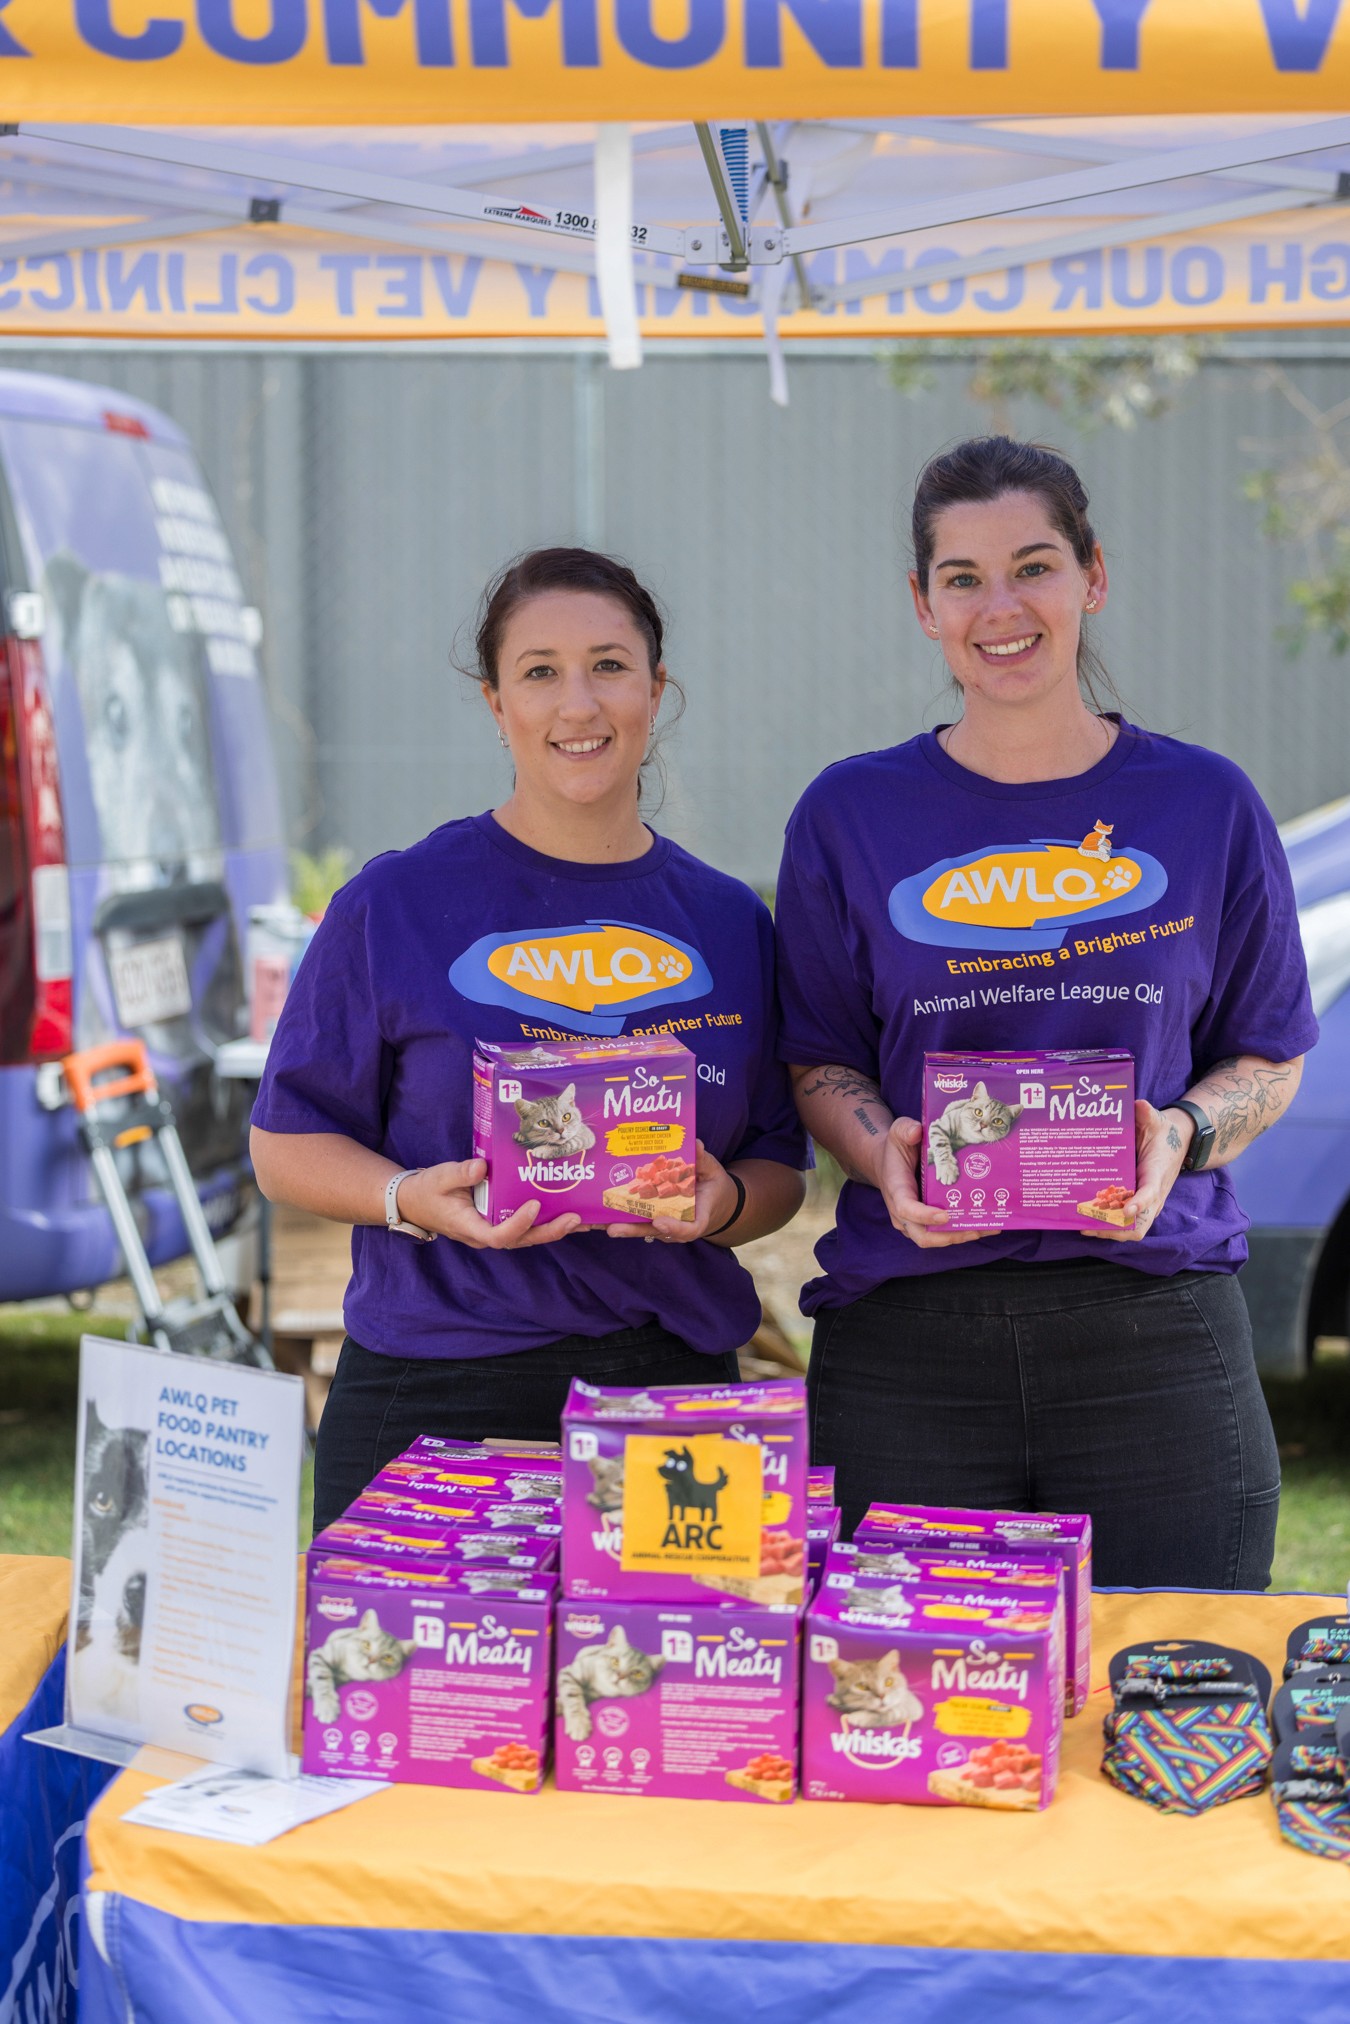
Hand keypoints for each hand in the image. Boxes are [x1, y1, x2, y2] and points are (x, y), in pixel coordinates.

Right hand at [397, 1159, 580, 1249]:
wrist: (417, 1201)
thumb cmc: (428, 1190)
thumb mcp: (439, 1178)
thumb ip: (460, 1174)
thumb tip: (482, 1166)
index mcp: (470, 1227)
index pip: (498, 1236)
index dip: (519, 1224)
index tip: (534, 1205)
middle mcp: (486, 1234)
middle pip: (522, 1240)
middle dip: (549, 1231)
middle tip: (575, 1219)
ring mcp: (494, 1229)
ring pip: (528, 1236)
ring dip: (554, 1228)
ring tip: (582, 1218)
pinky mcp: (500, 1221)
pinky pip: (526, 1226)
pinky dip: (546, 1221)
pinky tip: (568, 1210)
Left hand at [604, 1140, 735, 1244]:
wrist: (714, 1200)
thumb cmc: (713, 1186)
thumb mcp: (713, 1172)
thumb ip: (704, 1161)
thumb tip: (696, 1145)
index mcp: (697, 1217)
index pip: (688, 1230)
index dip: (674, 1228)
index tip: (660, 1222)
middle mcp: (676, 1224)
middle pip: (654, 1231)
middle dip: (632, 1230)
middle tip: (612, 1229)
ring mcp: (662, 1223)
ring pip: (639, 1227)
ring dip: (617, 1225)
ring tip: (594, 1223)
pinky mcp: (652, 1217)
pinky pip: (634, 1219)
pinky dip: (616, 1217)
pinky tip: (595, 1215)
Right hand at [871, 1118, 982, 1250]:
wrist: (888, 1162)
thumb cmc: (895, 1148)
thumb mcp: (898, 1132)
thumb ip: (905, 1129)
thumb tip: (917, 1132)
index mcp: (896, 1191)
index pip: (906, 1209)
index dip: (925, 1216)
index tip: (945, 1216)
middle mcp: (902, 1212)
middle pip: (923, 1236)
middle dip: (951, 1236)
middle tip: (976, 1229)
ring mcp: (913, 1221)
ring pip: (935, 1238)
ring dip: (962, 1236)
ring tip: (989, 1227)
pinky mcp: (924, 1222)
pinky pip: (941, 1233)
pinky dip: (962, 1232)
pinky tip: (985, 1224)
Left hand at [1079, 1099, 1187, 1243]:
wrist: (1178, 1141)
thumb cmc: (1164, 1133)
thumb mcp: (1157, 1121)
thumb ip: (1148, 1114)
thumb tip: (1138, 1105)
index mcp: (1157, 1174)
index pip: (1151, 1193)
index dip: (1139, 1203)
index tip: (1126, 1210)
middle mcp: (1153, 1195)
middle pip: (1139, 1225)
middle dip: (1115, 1229)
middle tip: (1090, 1225)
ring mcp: (1147, 1203)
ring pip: (1132, 1229)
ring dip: (1109, 1231)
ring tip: (1083, 1225)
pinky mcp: (1139, 1203)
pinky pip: (1126, 1223)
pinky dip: (1109, 1225)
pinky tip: (1087, 1219)